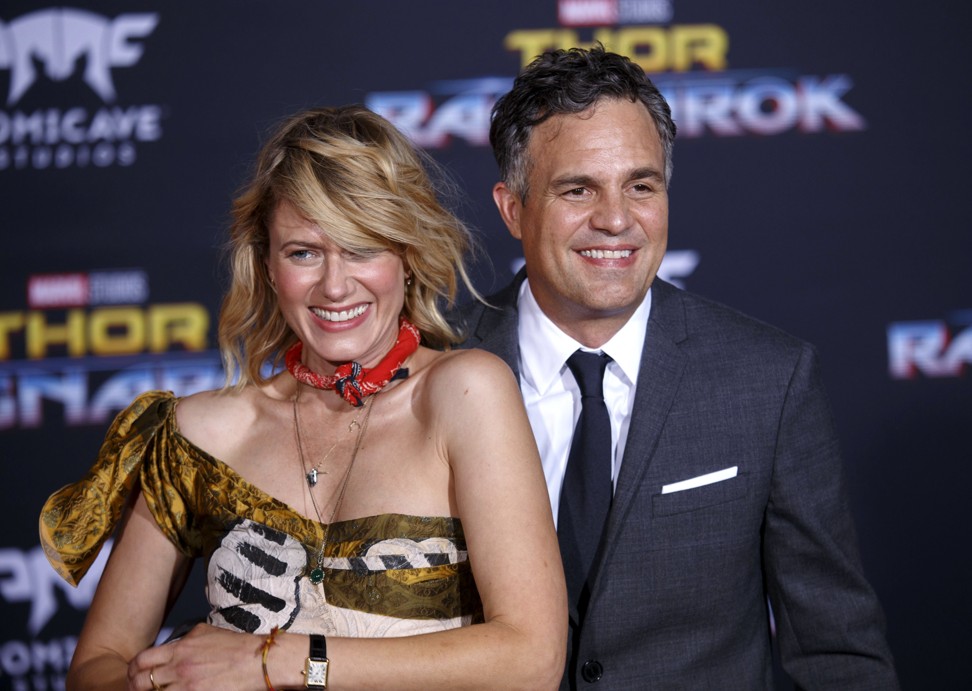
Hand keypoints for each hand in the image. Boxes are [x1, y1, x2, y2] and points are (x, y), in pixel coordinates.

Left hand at [127, 623, 262, 689]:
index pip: (141, 661)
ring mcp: (187, 686)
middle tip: (139, 690)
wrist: (259, 660)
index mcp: (180, 649)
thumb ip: (185, 639)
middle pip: (141, 682)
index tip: (135, 677)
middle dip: (136, 687)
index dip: (133, 671)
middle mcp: (179, 668)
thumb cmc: (237, 646)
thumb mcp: (207, 632)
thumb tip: (174, 645)